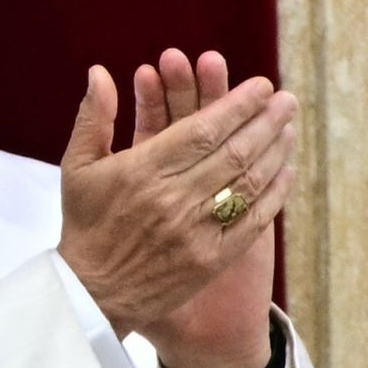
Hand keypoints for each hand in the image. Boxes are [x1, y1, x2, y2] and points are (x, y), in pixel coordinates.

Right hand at [58, 57, 296, 367]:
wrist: (90, 295)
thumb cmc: (84, 226)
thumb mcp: (77, 167)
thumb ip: (94, 117)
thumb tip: (99, 72)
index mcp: (144, 170)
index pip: (203, 129)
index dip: (237, 105)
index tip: (261, 87)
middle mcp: (175, 198)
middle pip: (234, 151)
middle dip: (266, 121)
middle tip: (287, 100)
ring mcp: (197, 231)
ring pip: (248, 182)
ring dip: (275, 151)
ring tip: (290, 127)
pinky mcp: (212, 259)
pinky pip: (252, 222)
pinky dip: (273, 194)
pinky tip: (286, 171)